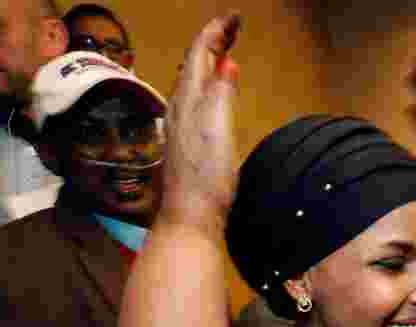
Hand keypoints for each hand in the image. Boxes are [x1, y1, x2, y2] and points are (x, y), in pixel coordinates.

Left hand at [162, 13, 240, 229]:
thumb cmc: (205, 175)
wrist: (191, 218)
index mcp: (187, 98)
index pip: (199, 53)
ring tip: (225, 54)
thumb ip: (220, 90)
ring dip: (210, 63)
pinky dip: (209, 87)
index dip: (216, 31)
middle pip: (194, 64)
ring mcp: (182, 127)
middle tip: (233, 30)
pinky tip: (216, 96)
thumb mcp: (216, 125)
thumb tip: (226, 62)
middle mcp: (180, 108)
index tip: (235, 18)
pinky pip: (197, 102)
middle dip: (213, 43)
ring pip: (193, 83)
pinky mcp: (188, 145)